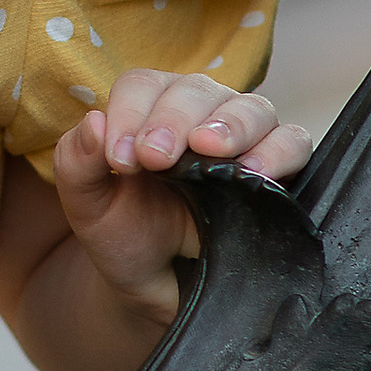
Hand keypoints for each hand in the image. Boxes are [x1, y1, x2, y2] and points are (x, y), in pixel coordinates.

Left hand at [47, 72, 312, 325]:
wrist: (161, 284)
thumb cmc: (125, 232)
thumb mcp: (87, 204)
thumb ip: (77, 162)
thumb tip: (93, 121)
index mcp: (148, 108)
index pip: (143, 86)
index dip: (129, 113)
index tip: (120, 160)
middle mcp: (199, 112)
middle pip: (196, 90)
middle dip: (173, 120)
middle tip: (154, 158)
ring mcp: (243, 136)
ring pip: (251, 108)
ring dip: (231, 125)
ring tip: (210, 149)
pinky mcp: (278, 166)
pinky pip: (292, 143)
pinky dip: (278, 152)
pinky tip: (255, 174)